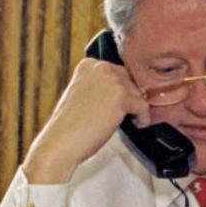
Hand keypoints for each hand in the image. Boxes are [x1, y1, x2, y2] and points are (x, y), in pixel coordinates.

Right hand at [22, 58, 151, 183]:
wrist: (62, 141)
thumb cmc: (71, 125)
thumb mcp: (83, 95)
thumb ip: (101, 88)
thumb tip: (125, 91)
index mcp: (88, 65)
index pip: (117, 72)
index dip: (122, 89)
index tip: (121, 104)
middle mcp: (100, 67)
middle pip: (130, 80)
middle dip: (131, 97)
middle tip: (130, 113)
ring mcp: (111, 80)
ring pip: (138, 92)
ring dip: (138, 108)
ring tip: (132, 120)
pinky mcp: (121, 97)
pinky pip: (143, 105)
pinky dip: (143, 117)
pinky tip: (137, 124)